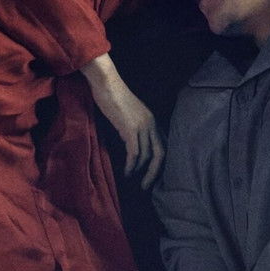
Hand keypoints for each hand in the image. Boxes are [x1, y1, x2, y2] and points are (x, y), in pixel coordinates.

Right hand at [80, 54, 164, 188]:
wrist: (106, 84)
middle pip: (160, 154)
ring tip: (132, 179)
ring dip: (140, 170)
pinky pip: (135, 152)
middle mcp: (151, 123)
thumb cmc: (113, 97)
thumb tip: (131, 145)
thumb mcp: (128, 115)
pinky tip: (127, 172)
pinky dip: (132, 165)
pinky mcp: (130, 128)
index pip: (163, 145)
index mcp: (152, 120)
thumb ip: (133, 128)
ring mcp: (142, 126)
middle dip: (154, 172)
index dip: (159, 162)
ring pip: (147, 155)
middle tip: (147, 186)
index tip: (152, 174)